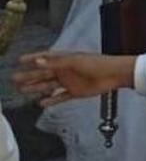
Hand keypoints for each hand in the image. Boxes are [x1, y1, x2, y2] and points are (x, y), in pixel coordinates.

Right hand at [13, 52, 137, 105]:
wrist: (116, 75)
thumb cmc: (98, 63)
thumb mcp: (74, 62)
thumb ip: (55, 63)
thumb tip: (36, 62)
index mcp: (66, 58)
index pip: (46, 57)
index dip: (33, 58)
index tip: (20, 60)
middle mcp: (66, 70)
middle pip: (44, 73)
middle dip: (29, 76)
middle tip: (14, 79)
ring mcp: (70, 81)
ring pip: (49, 85)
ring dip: (36, 88)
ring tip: (22, 91)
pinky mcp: (76, 92)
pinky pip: (60, 97)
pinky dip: (51, 100)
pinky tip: (41, 103)